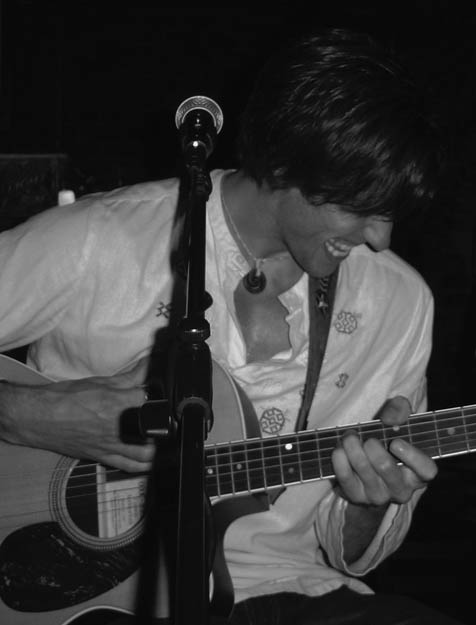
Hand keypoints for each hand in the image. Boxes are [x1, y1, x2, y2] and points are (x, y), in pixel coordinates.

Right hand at [4, 358, 155, 472]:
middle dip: (165, 427)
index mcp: (118, 404)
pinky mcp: (103, 457)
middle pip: (156, 432)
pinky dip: (144, 465)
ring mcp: (112, 445)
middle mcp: (118, 427)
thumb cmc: (65, 398)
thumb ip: (130, 376)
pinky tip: (151, 459)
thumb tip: (149, 364)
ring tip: (163, 440)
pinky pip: (130, 466)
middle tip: (167, 420)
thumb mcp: (101, 382)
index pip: (152, 401)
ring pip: (147, 455)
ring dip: (159, 448)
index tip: (164, 395)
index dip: (162, 397)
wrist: (38, 418)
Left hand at [331, 396, 437, 506]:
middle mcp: (401, 489)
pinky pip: (345, 478)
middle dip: (372, 446)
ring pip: (363, 469)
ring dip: (352, 447)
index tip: (396, 442)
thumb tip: (390, 418)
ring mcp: (378, 496)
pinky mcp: (356, 497)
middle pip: (386, 467)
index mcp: (418, 472)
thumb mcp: (398, 423)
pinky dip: (340, 460)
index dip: (412, 456)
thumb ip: (399, 411)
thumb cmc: (388, 440)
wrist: (366, 465)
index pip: (426, 470)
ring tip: (350, 437)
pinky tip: (339, 449)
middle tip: (367, 438)